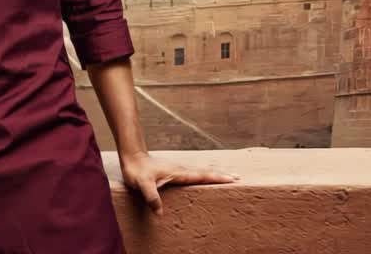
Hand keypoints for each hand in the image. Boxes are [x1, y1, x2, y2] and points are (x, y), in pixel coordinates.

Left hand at [119, 151, 239, 215]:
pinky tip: (206, 177)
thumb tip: (160, 213)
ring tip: (229, 176)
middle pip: (206, 172)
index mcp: (178, 173)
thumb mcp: (141, 184)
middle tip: (238, 177)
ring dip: (215, 173)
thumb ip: (151, 197)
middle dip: (221, 174)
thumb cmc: (136, 171)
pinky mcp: (175, 172)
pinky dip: (205, 174)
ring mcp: (179, 170)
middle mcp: (181, 170)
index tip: (231, 178)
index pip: (201, 175)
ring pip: (201, 172)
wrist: (132, 157)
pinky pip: (194, 174)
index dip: (216, 178)